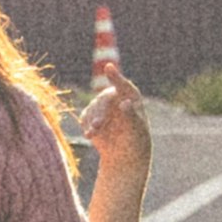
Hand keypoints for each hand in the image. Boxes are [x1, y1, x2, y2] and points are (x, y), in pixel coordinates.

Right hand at [79, 70, 152, 185]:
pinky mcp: (91, 115)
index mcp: (130, 95)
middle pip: (103, 100)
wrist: (125, 153)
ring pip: (92, 109)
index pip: (122, 84)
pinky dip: (86, 126)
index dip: (115, 76)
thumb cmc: (136, 139)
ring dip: (91, 121)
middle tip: (97, 126)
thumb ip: (130, 115)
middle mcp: (115, 96)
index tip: (108, 67)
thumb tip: (125, 103)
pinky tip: (91, 136)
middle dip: (99, 113)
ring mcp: (102, 105)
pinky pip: (85, 118)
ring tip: (92, 134)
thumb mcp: (136, 129)